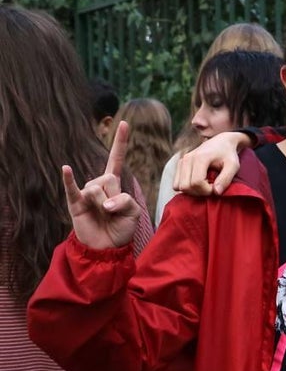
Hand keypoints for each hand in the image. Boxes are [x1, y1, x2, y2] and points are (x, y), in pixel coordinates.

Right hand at [63, 121, 140, 249]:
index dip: (120, 141)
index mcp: (115, 184)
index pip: (116, 159)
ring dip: (104, 204)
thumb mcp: (134, 213)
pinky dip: (69, 179)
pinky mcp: (75, 203)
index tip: (125, 123)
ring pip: (98, 188)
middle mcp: (99, 184)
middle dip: (115, 196)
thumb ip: (125, 201)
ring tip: (103, 215)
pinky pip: (72, 189)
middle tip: (113, 211)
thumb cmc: (121, 228)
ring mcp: (86, 193)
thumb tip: (105, 202)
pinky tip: (65, 169)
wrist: (107, 248)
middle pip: (109, 177)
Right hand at [174, 131, 248, 195]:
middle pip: (186, 186)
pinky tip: (198, 183)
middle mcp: (187, 159)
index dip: (207, 190)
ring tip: (205, 185)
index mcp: (200, 158)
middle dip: (199, 192)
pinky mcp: (179, 165)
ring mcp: (181, 161)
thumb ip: (226, 179)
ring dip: (192, 191)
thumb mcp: (233, 165)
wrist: (221, 142)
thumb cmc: (228, 154)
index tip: (217, 188)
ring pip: (178, 186)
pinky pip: (176, 184)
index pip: (197, 182)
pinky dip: (186, 188)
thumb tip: (216, 193)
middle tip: (211, 188)